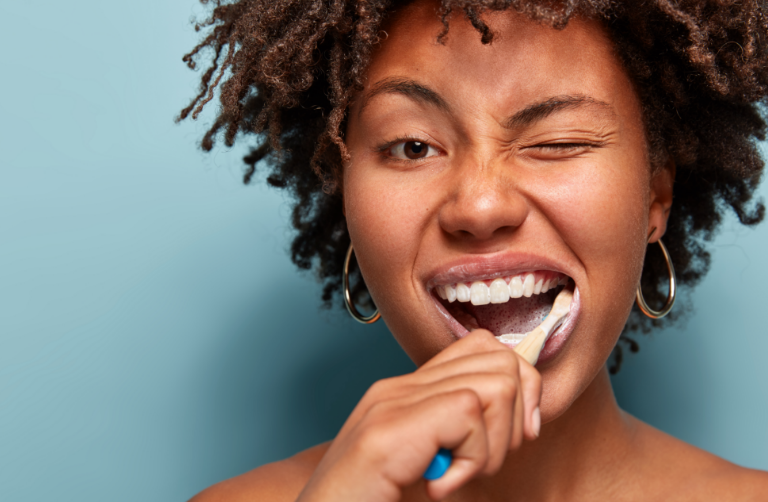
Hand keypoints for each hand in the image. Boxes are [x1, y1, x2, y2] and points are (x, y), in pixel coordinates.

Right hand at [296, 329, 542, 501]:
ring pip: (496, 384)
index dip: (519, 389)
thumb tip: (523, 419)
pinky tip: (438, 486)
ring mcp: (393, 402)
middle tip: (480, 462)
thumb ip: (458, 435)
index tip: (510, 439)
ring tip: (456, 474)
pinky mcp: (391, 428)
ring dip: (493, 443)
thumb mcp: (429, 465)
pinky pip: (470, 413)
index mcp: (409, 393)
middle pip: (501, 359)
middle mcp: (400, 388)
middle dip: (514, 418)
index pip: (485, 348)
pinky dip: (472, 461)